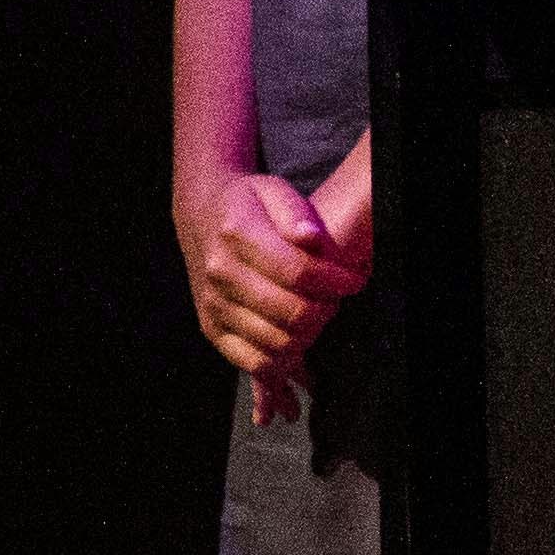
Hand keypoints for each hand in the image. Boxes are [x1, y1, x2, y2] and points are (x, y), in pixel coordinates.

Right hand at [178, 167, 359, 399]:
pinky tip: (297, 343)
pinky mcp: (211, 329)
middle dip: (326, 310)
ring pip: (276, 342)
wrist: (200, 216)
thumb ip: (297, 213)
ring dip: (309, 335)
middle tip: (334, 299)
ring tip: (316, 314)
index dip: (336, 282)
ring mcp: (214, 306)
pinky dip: (282, 362)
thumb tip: (312, 239)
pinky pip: (252, 362)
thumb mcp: (274, 191)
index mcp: (239, 235)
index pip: (299, 272)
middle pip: (291, 313)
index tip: (354, 282)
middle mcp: (221, 274)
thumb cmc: (248, 204)